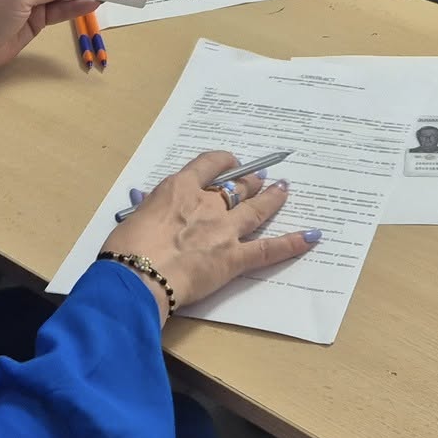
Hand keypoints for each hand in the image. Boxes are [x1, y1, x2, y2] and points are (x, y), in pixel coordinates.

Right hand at [100, 150, 317, 317]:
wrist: (137, 275)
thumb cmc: (125, 249)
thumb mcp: (135, 218)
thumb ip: (152, 210)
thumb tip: (153, 210)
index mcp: (179, 188)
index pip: (207, 165)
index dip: (223, 162)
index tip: (229, 162)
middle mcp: (206, 203)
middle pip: (235, 186)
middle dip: (250, 181)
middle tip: (260, 178)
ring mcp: (224, 230)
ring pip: (256, 208)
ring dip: (272, 198)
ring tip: (284, 189)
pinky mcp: (234, 258)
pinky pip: (268, 249)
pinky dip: (293, 243)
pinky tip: (312, 236)